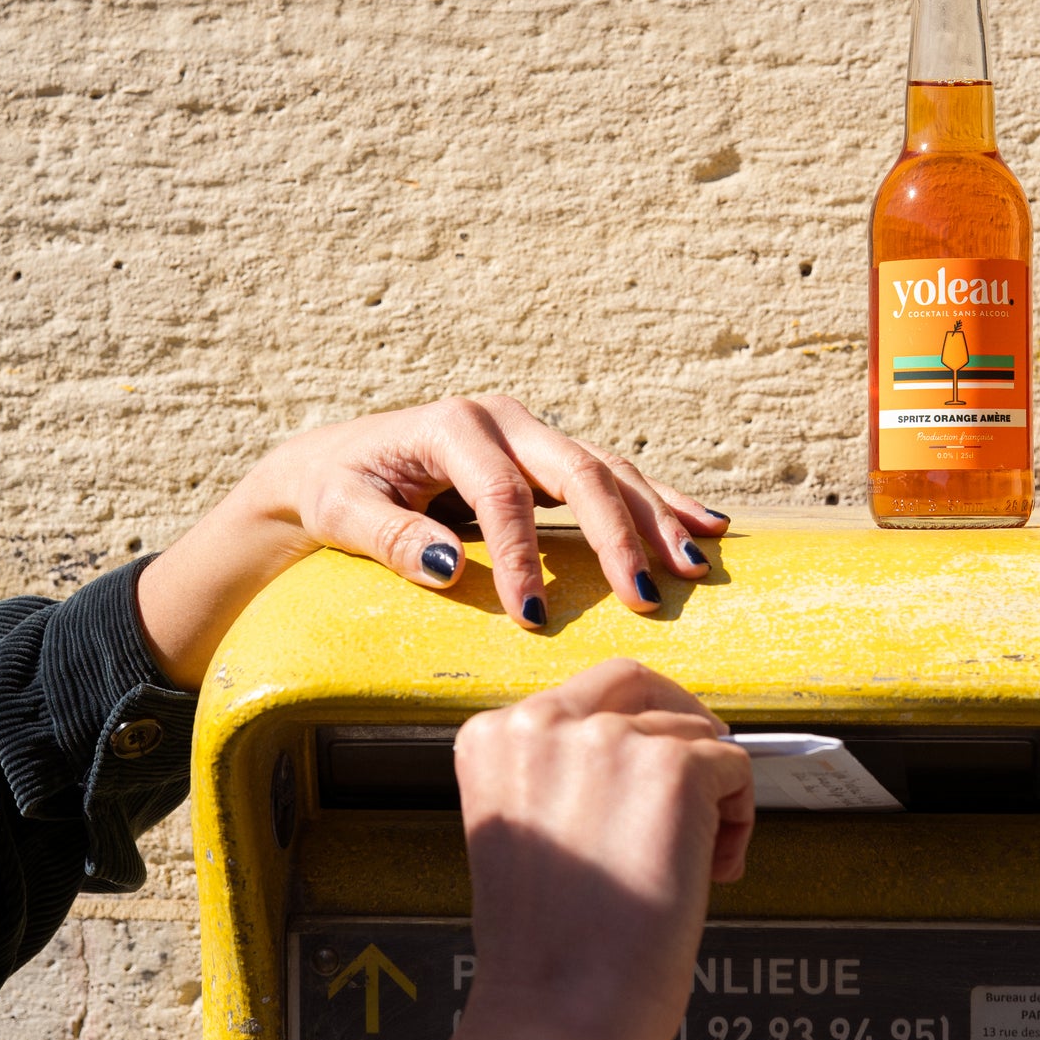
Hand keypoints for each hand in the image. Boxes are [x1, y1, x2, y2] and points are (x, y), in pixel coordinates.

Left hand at [135, 395, 728, 687]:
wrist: (336, 464)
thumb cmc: (334, 489)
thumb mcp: (340, 512)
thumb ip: (388, 536)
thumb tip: (447, 566)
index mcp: (454, 425)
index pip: (503, 494)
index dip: (523, 557)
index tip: (534, 619)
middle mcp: (504, 420)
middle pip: (578, 471)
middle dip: (618, 533)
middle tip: (646, 593)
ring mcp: (533, 435)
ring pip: (609, 470)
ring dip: (655, 518)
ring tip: (693, 565)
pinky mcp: (549, 459)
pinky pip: (613, 477)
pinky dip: (658, 503)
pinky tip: (704, 524)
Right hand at [430, 658, 754, 1039]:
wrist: (559, 1016)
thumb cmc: (548, 953)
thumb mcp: (528, 833)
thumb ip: (564, 777)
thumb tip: (643, 748)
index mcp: (493, 738)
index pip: (580, 697)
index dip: (628, 731)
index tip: (645, 775)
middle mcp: (541, 724)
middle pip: (639, 683)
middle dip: (680, 723)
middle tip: (704, 783)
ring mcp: (609, 742)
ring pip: (694, 731)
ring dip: (710, 792)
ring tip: (699, 863)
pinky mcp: (673, 769)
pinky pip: (735, 766)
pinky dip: (739, 816)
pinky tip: (715, 868)